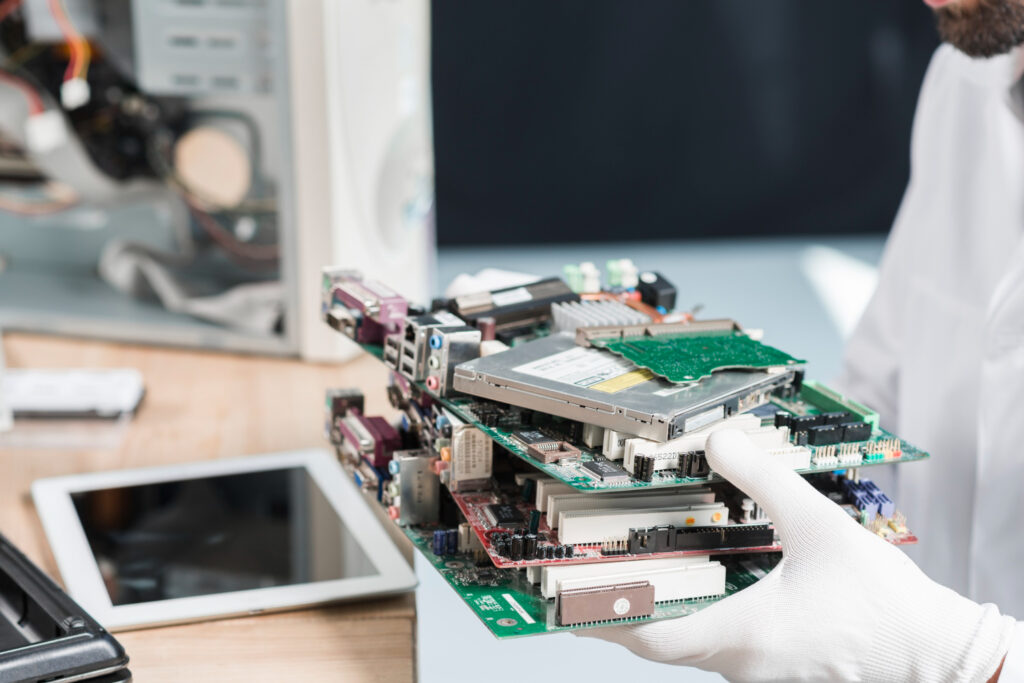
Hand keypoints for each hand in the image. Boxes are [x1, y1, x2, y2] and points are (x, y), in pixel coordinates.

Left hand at [580, 429, 1014, 681]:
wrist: (937, 657)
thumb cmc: (886, 608)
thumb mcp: (820, 527)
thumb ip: (764, 478)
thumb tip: (721, 441)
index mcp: (743, 635)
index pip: (648, 634)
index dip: (599, 616)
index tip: (562, 598)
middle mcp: (742, 664)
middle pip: (659, 642)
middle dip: (619, 613)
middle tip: (586, 581)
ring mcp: (758, 675)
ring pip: (688, 648)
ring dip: (658, 615)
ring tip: (632, 577)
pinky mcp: (775, 672)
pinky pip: (719, 650)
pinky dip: (696, 621)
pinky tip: (700, 590)